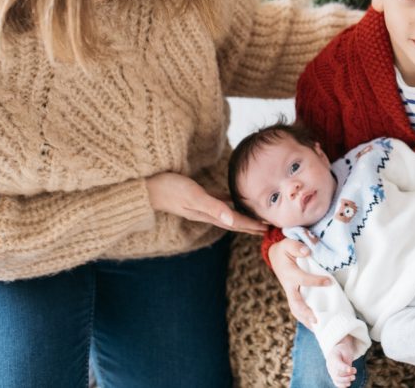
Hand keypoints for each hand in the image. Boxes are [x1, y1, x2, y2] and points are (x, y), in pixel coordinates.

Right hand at [146, 172, 265, 233]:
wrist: (147, 187)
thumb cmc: (169, 188)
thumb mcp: (192, 196)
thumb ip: (212, 207)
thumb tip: (232, 218)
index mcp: (208, 213)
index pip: (235, 222)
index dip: (252, 225)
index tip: (268, 227)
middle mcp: (206, 212)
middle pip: (233, 220)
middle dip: (251, 225)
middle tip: (268, 226)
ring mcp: (201, 205)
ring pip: (227, 212)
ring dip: (242, 216)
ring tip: (255, 216)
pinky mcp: (196, 196)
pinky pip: (218, 201)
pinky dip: (228, 202)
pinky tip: (233, 199)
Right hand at [269, 238, 330, 326]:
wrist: (275, 256)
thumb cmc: (285, 250)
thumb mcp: (288, 243)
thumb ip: (297, 247)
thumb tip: (308, 251)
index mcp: (289, 274)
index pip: (303, 280)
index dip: (316, 281)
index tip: (329, 282)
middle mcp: (289, 286)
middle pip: (295, 303)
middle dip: (305, 313)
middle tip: (316, 321)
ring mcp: (291, 293)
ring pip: (296, 310)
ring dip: (305, 320)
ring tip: (318, 329)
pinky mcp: (294, 295)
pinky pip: (298, 309)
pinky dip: (305, 318)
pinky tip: (316, 325)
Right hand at [325, 336, 357, 387]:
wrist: (337, 351)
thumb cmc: (343, 350)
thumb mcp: (346, 350)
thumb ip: (347, 359)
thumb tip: (349, 370)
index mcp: (333, 357)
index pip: (337, 364)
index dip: (344, 368)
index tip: (351, 370)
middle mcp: (330, 366)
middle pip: (337, 374)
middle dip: (347, 375)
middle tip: (355, 371)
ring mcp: (331, 372)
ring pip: (336, 379)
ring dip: (346, 380)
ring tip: (353, 377)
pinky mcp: (334, 376)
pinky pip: (336, 382)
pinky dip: (342, 385)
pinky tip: (348, 384)